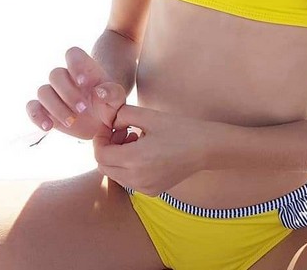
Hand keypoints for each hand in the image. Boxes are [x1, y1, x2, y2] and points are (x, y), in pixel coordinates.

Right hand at [26, 47, 124, 139]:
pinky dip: (37, 116)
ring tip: (71, 122)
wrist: (103, 123)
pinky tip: (48, 127)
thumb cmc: (110, 105)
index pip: (72, 54)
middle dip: (68, 93)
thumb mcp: (117, 99)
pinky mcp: (45, 109)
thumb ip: (113, 92)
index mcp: (84, 69)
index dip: (75, 65)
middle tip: (83, 109)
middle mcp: (66, 78)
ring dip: (55, 107)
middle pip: (55, 74)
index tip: (84, 82)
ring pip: (43, 91)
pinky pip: (32, 107)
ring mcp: (54, 93)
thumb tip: (99, 92)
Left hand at [92, 96, 210, 195]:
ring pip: (115, 174)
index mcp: (134, 160)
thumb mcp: (150, 116)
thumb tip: (110, 121)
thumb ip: (124, 114)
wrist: (206, 149)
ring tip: (135, 138)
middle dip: (107, 147)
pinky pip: (128, 180)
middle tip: (123, 131)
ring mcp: (144, 188)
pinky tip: (144, 151)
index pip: (100, 154)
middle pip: (104, 166)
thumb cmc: (180, 129)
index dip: (100, 138)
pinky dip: (128, 166)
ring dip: (117, 156)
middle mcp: (136, 179)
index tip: (110, 126)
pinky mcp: (152, 191)